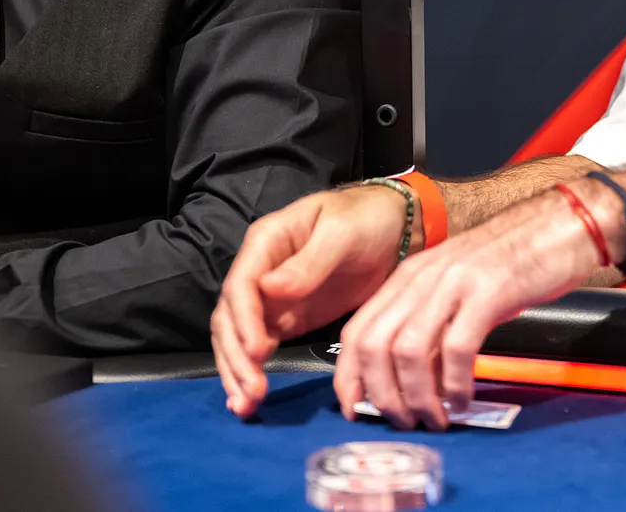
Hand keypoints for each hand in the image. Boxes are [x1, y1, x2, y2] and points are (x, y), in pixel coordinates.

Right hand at [213, 185, 409, 417]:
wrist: (394, 228)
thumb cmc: (367, 220)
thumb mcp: (342, 233)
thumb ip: (310, 262)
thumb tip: (270, 289)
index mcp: (267, 241)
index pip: (241, 285)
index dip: (244, 320)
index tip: (257, 351)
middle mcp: (259, 271)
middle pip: (231, 316)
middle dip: (236, 355)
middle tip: (251, 391)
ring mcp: (270, 298)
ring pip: (238, 337)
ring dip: (237, 370)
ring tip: (246, 405)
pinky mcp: (286, 319)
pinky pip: (258, 346)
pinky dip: (251, 371)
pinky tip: (249, 399)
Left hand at [332, 184, 609, 429]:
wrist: (564, 222)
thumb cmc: (517, 256)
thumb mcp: (460, 284)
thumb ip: (432, 323)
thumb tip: (415, 378)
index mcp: (411, 274)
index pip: (358, 329)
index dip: (349, 377)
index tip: (355, 409)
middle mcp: (424, 276)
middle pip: (375, 345)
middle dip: (381, 395)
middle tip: (403, 421)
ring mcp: (455, 282)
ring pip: (408, 351)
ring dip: (416, 397)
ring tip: (435, 417)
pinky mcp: (488, 292)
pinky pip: (456, 349)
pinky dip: (453, 385)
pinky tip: (463, 400)